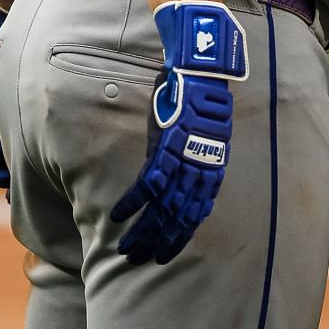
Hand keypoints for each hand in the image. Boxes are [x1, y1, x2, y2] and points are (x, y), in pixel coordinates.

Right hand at [110, 0, 248, 263]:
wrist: (200, 68)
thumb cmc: (200, 95)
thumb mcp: (204, 129)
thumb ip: (195, 151)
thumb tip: (184, 167)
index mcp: (211, 167)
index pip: (195, 212)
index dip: (180, 235)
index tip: (166, 252)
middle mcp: (200, 169)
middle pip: (179, 217)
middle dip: (160, 242)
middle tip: (143, 260)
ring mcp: (184, 160)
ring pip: (163, 208)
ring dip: (143, 231)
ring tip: (127, 248)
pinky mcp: (166, 148)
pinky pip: (148, 184)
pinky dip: (133, 203)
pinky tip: (118, 217)